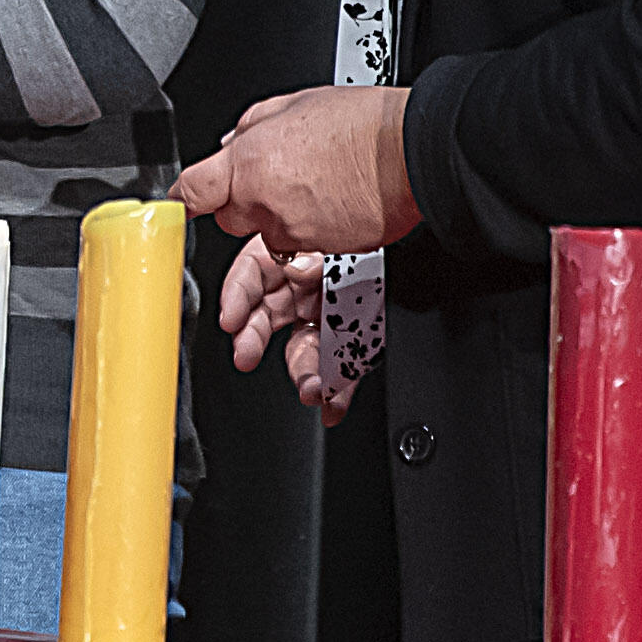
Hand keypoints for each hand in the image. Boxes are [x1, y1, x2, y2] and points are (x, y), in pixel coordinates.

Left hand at [176, 85, 422, 257]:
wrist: (411, 152)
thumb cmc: (362, 124)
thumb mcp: (292, 104)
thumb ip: (250, 127)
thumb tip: (231, 144)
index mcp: (249, 163)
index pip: (191, 191)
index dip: (184, 196)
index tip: (181, 199)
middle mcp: (264, 203)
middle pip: (228, 218)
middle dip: (242, 202)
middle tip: (274, 177)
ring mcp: (292, 231)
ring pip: (266, 233)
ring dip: (278, 216)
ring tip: (313, 185)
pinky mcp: (320, 250)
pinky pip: (299, 244)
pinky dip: (307, 229)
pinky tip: (330, 202)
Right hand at [215, 241, 358, 426]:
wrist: (410, 257)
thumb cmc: (368, 235)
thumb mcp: (338, 236)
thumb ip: (317, 253)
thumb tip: (297, 268)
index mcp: (289, 257)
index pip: (250, 274)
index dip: (235, 296)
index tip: (230, 319)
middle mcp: (300, 292)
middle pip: (265, 317)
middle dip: (252, 340)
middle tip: (246, 356)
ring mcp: (321, 320)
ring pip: (302, 351)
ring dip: (303, 374)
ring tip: (310, 389)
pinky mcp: (346, 345)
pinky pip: (338, 371)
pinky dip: (336, 393)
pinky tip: (333, 407)